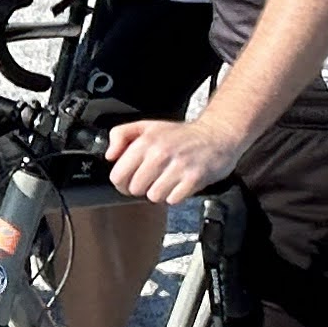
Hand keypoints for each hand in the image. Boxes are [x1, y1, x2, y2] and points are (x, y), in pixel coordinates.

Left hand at [103, 117, 233, 204]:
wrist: (217, 136)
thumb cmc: (181, 135)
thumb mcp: (147, 126)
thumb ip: (121, 135)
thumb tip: (110, 155)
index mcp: (146, 141)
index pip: (118, 175)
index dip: (122, 182)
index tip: (129, 180)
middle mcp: (160, 153)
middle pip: (135, 189)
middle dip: (142, 187)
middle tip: (152, 179)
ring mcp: (178, 166)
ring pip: (154, 196)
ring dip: (160, 192)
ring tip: (167, 180)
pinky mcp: (194, 178)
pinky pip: (173, 199)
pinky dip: (175, 195)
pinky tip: (179, 184)